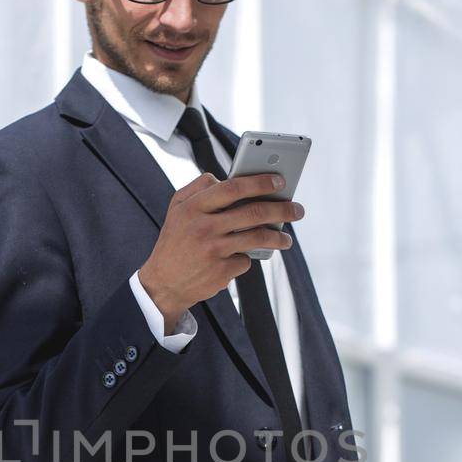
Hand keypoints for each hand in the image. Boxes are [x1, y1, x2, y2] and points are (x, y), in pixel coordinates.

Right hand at [138, 171, 304, 331]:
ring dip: (278, 237)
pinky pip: (246, 260)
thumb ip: (198, 188)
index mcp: (193, 207)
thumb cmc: (175, 241)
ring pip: (257, 238)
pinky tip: (241, 259)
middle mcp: (204, 227)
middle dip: (282, 209)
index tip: (280, 181)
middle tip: (297, 210)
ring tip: (286, 239)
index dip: (260, 182)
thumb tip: (225, 177)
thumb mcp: (176, 209)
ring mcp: (213, 251)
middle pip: (253, 213)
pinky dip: (247, 258)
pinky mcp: (221, 272)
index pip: (232, 188)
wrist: (163, 284)